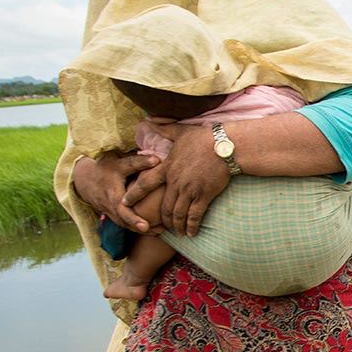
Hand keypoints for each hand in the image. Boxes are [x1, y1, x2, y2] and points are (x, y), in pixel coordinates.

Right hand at [72, 153, 160, 233]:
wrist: (84, 178)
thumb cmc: (105, 168)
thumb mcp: (120, 163)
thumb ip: (138, 162)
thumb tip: (158, 160)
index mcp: (112, 194)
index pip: (122, 209)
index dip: (133, 219)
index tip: (145, 226)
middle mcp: (110, 206)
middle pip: (124, 221)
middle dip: (139, 227)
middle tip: (157, 231)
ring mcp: (109, 211)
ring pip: (124, 224)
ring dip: (140, 229)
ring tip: (159, 231)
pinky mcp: (111, 214)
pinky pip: (123, 223)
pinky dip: (135, 227)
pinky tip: (152, 228)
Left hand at [126, 122, 228, 236]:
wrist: (226, 147)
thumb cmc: (204, 138)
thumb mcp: (181, 131)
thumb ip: (164, 127)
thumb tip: (149, 119)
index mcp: (167, 167)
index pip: (145, 183)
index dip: (134, 194)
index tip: (124, 203)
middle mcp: (175, 181)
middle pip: (163, 206)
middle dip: (161, 218)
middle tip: (160, 225)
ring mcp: (190, 190)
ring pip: (177, 213)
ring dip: (176, 225)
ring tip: (177, 231)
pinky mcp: (204, 195)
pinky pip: (194, 215)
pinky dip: (191, 226)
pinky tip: (191, 233)